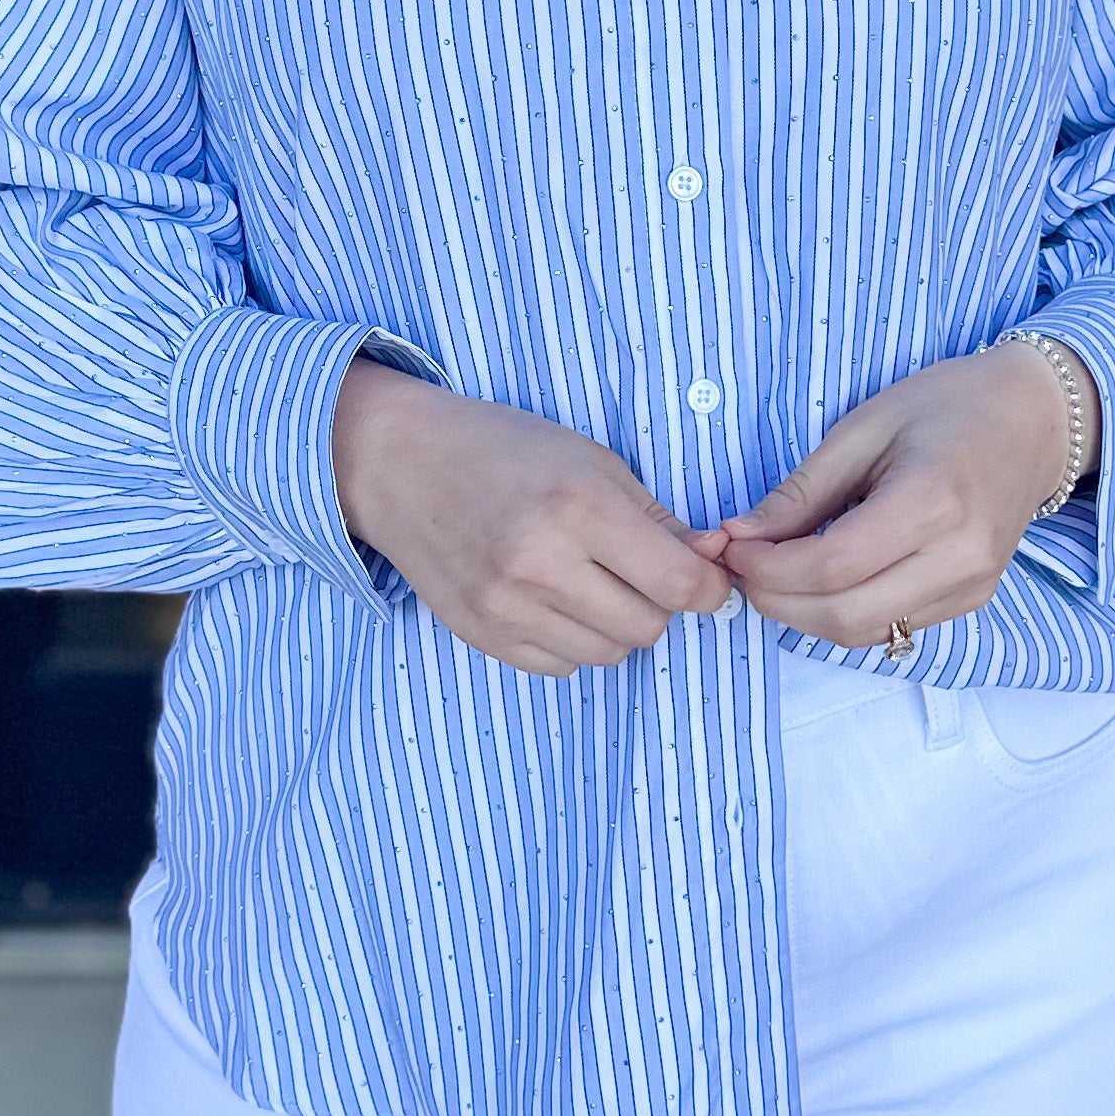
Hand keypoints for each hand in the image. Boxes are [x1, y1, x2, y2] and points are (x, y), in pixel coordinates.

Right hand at [332, 359, 738, 676]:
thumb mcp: (592, 460)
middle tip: (636, 569)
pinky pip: (560, 666)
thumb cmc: (504, 449)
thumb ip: (657, 518)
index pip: (677, 584)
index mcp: (578, 506)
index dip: (707, 586)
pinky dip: (572, 640)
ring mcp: (505, 607)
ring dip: (615, 624)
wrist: (402, 464)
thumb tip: (712, 567)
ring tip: (589, 581)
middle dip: (659, 603)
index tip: (705, 577)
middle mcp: (540, 563)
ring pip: (607, 653)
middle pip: (648, 627)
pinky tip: (551, 598)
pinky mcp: (480, 634)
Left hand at [712, 341, 1092, 652]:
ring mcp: (973, 586)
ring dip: (804, 614)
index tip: (730, 545)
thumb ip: (801, 491)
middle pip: (845, 615)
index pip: (832, 566)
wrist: (1036, 419)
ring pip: (865, 632)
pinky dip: (842, 613)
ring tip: (773, 571)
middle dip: (777, 600)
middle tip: (742, 566)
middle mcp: (960, 557)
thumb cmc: (949, 406)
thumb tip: (737, 537)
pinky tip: (820, 579)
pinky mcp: (973, 599)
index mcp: (933, 502)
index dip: (768, 567)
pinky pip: (891, 627)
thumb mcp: (865, 427)